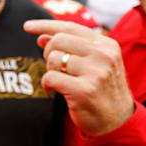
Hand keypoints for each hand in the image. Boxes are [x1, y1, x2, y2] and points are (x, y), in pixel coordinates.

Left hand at [24, 19, 134, 136]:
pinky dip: (47, 83)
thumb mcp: (92, 63)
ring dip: (50, 70)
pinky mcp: (85, 91)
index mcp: (106, 44)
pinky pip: (50, 77)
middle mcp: (103, 55)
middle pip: (58, 40)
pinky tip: (55, 89)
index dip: (45, 25)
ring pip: (53, 59)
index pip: (70, 27)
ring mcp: (96, 73)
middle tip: (54, 67)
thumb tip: (41, 36)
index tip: (27, 26)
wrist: (118, 121)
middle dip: (49, 52)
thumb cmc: (101, 89)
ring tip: (61, 80)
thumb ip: (69, 48)